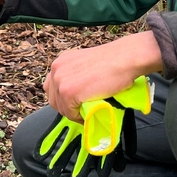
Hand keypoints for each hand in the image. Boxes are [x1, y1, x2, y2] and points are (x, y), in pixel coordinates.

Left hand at [43, 32, 162, 121]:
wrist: (124, 58)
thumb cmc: (113, 60)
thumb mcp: (86, 64)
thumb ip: (75, 75)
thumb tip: (76, 92)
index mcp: (61, 61)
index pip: (52, 87)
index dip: (63, 98)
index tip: (74, 103)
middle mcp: (56, 69)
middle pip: (53, 99)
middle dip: (67, 107)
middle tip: (82, 110)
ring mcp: (61, 81)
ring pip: (61, 108)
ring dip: (74, 113)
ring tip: (88, 112)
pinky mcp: (68, 92)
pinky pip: (70, 113)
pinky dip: (79, 118)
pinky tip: (90, 114)